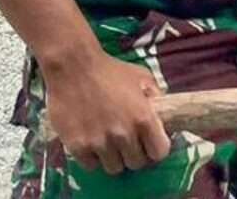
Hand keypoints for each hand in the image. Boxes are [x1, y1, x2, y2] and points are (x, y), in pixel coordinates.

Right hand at [41, 49, 170, 174]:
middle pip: (136, 163)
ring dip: (114, 157)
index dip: (156, 149)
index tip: (149, 144)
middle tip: (127, 143)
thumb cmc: (110, 70)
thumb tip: (163, 116)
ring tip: (109, 143)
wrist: (73, 67)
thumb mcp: (142, 77)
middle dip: (135, 154)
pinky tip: (92, 143)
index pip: (159, 152)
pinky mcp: (78, 147)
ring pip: (114, 168)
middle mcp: (124, 134)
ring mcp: (100, 143)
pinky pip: (91, 166)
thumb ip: (156, 97)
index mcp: (143, 118)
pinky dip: (93, 158)